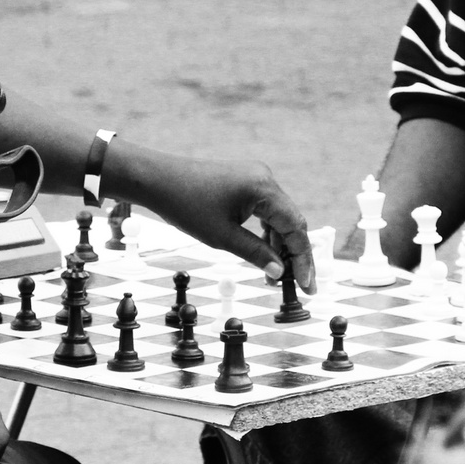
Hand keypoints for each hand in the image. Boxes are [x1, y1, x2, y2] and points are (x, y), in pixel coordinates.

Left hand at [121, 150, 316, 293]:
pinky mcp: (246, 182)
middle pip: (292, 221)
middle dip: (297, 255)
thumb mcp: (223, 237)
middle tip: (302, 285)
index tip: (306, 285)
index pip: (295, 227)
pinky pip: (266, 210)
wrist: (158, 179)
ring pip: (280, 217)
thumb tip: (281, 272)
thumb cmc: (186, 205)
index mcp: (264, 188)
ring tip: (278, 276)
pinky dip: (268, 232)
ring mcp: (256, 178)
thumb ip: (256, 254)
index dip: (303, 259)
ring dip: (281, 246)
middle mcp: (265, 178)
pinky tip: (266, 254)